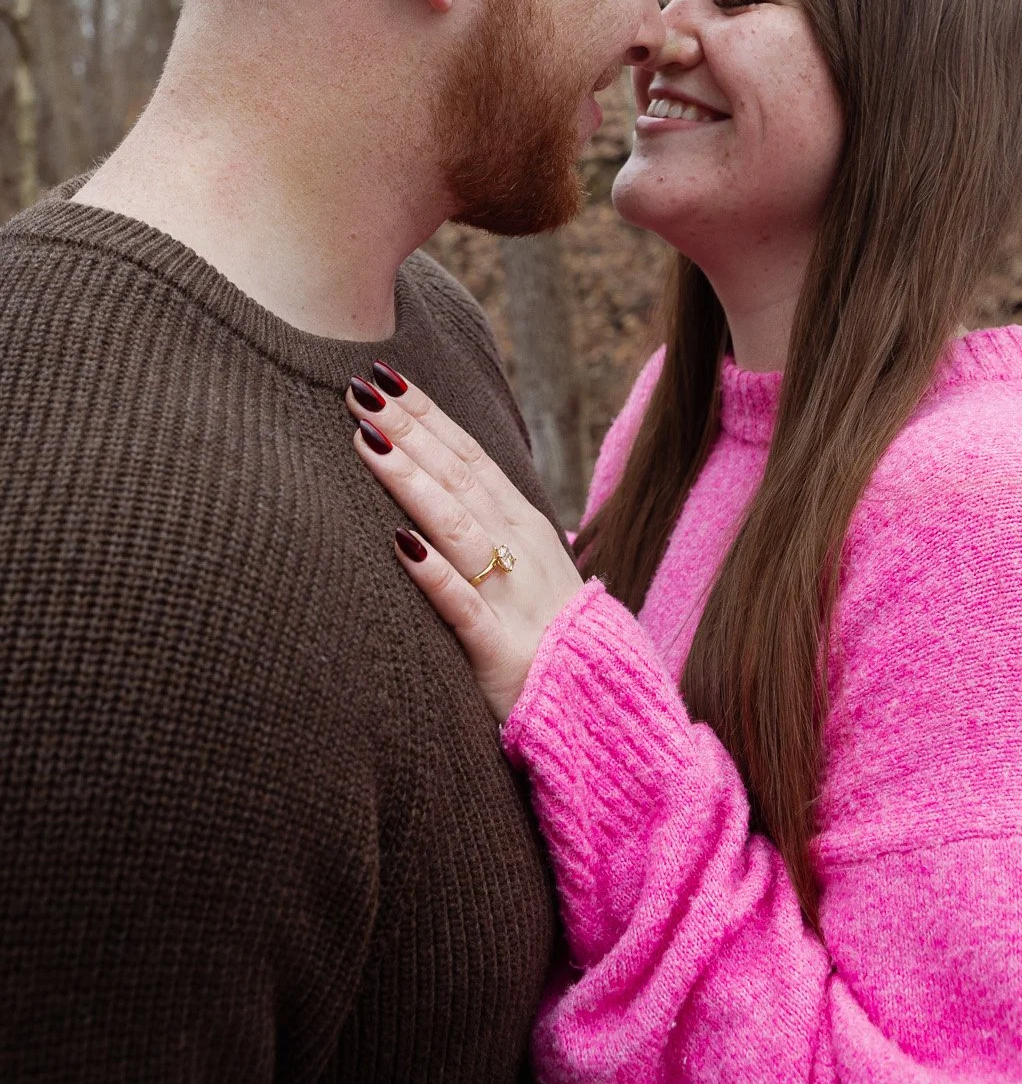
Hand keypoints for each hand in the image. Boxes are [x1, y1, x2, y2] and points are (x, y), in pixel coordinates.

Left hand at [346, 371, 584, 721]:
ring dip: (411, 481)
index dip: (428, 414)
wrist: (599, 707)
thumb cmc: (549, 632)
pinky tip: (399, 544)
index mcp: (524, 523)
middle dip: (409, 429)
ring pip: (456, 526)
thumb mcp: (527, 565)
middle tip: (359, 389)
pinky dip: (432, 573)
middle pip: (458, 476)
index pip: (469, 454)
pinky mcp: (499, 651)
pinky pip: (462, 606)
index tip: (385, 376)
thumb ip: (487, 523)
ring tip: (367, 441)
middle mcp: (520, 549)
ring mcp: (512, 597)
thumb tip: (438, 476)